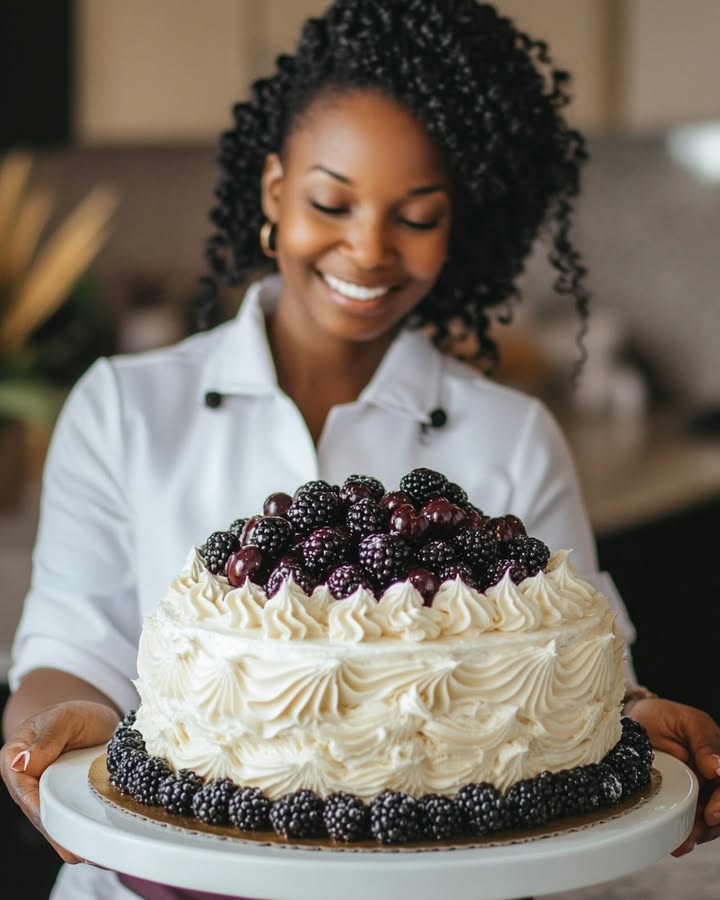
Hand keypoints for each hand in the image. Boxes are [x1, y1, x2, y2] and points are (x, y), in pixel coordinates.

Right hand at [0, 700, 118, 862]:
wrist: (91, 718)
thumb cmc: (72, 716)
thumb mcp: (63, 718)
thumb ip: (46, 739)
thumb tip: (22, 763)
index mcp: (15, 758)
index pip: (24, 790)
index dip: (41, 809)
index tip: (56, 825)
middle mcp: (25, 780)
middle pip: (37, 812)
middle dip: (55, 832)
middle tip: (76, 851)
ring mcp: (42, 792)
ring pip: (51, 819)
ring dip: (66, 837)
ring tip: (83, 854)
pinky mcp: (60, 798)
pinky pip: (65, 817)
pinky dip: (75, 830)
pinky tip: (88, 845)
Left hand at [626, 697, 719, 855]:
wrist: (632, 723)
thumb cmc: (662, 717)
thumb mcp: (687, 720)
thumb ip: (705, 741)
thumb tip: (719, 770)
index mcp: (718, 760)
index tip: (711, 814)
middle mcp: (713, 780)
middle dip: (712, 826)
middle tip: (695, 833)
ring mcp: (697, 793)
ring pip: (709, 824)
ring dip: (698, 835)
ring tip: (682, 843)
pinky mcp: (679, 803)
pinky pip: (688, 824)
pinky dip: (684, 836)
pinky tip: (676, 844)